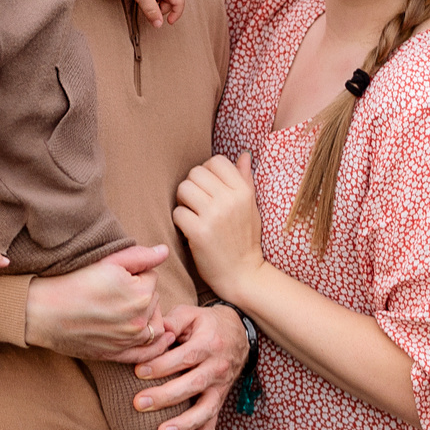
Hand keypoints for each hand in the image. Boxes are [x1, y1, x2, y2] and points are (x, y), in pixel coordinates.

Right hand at [24, 245, 166, 358]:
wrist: (41, 312)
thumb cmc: (70, 282)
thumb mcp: (105, 262)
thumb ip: (139, 256)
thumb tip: (164, 251)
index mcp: (140, 294)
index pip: (151, 276)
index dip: (134, 272)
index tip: (114, 275)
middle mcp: (139, 320)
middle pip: (153, 299)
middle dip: (141, 293)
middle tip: (113, 291)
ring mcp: (129, 341)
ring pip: (153, 323)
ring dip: (146, 315)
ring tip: (123, 308)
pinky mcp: (118, 355)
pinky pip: (147, 352)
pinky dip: (154, 345)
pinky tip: (155, 336)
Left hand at [126, 302, 247, 429]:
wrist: (238, 334)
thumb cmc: (206, 324)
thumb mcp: (191, 314)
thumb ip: (172, 321)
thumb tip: (154, 330)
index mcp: (209, 344)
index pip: (184, 357)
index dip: (162, 366)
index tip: (138, 372)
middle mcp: (217, 368)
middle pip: (192, 385)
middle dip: (165, 396)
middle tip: (138, 403)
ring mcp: (220, 388)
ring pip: (205, 409)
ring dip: (184, 424)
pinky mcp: (219, 401)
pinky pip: (212, 423)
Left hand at [172, 152, 264, 299]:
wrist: (243, 274)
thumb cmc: (245, 239)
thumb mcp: (251, 207)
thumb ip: (245, 179)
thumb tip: (243, 155)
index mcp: (243, 191)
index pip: (215, 161)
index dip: (207, 173)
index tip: (208, 189)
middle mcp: (229, 200)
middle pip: (195, 173)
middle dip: (192, 187)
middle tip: (197, 204)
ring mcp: (214, 216)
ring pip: (183, 189)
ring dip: (183, 202)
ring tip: (193, 215)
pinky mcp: (198, 232)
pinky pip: (177, 212)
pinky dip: (180, 221)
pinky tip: (190, 230)